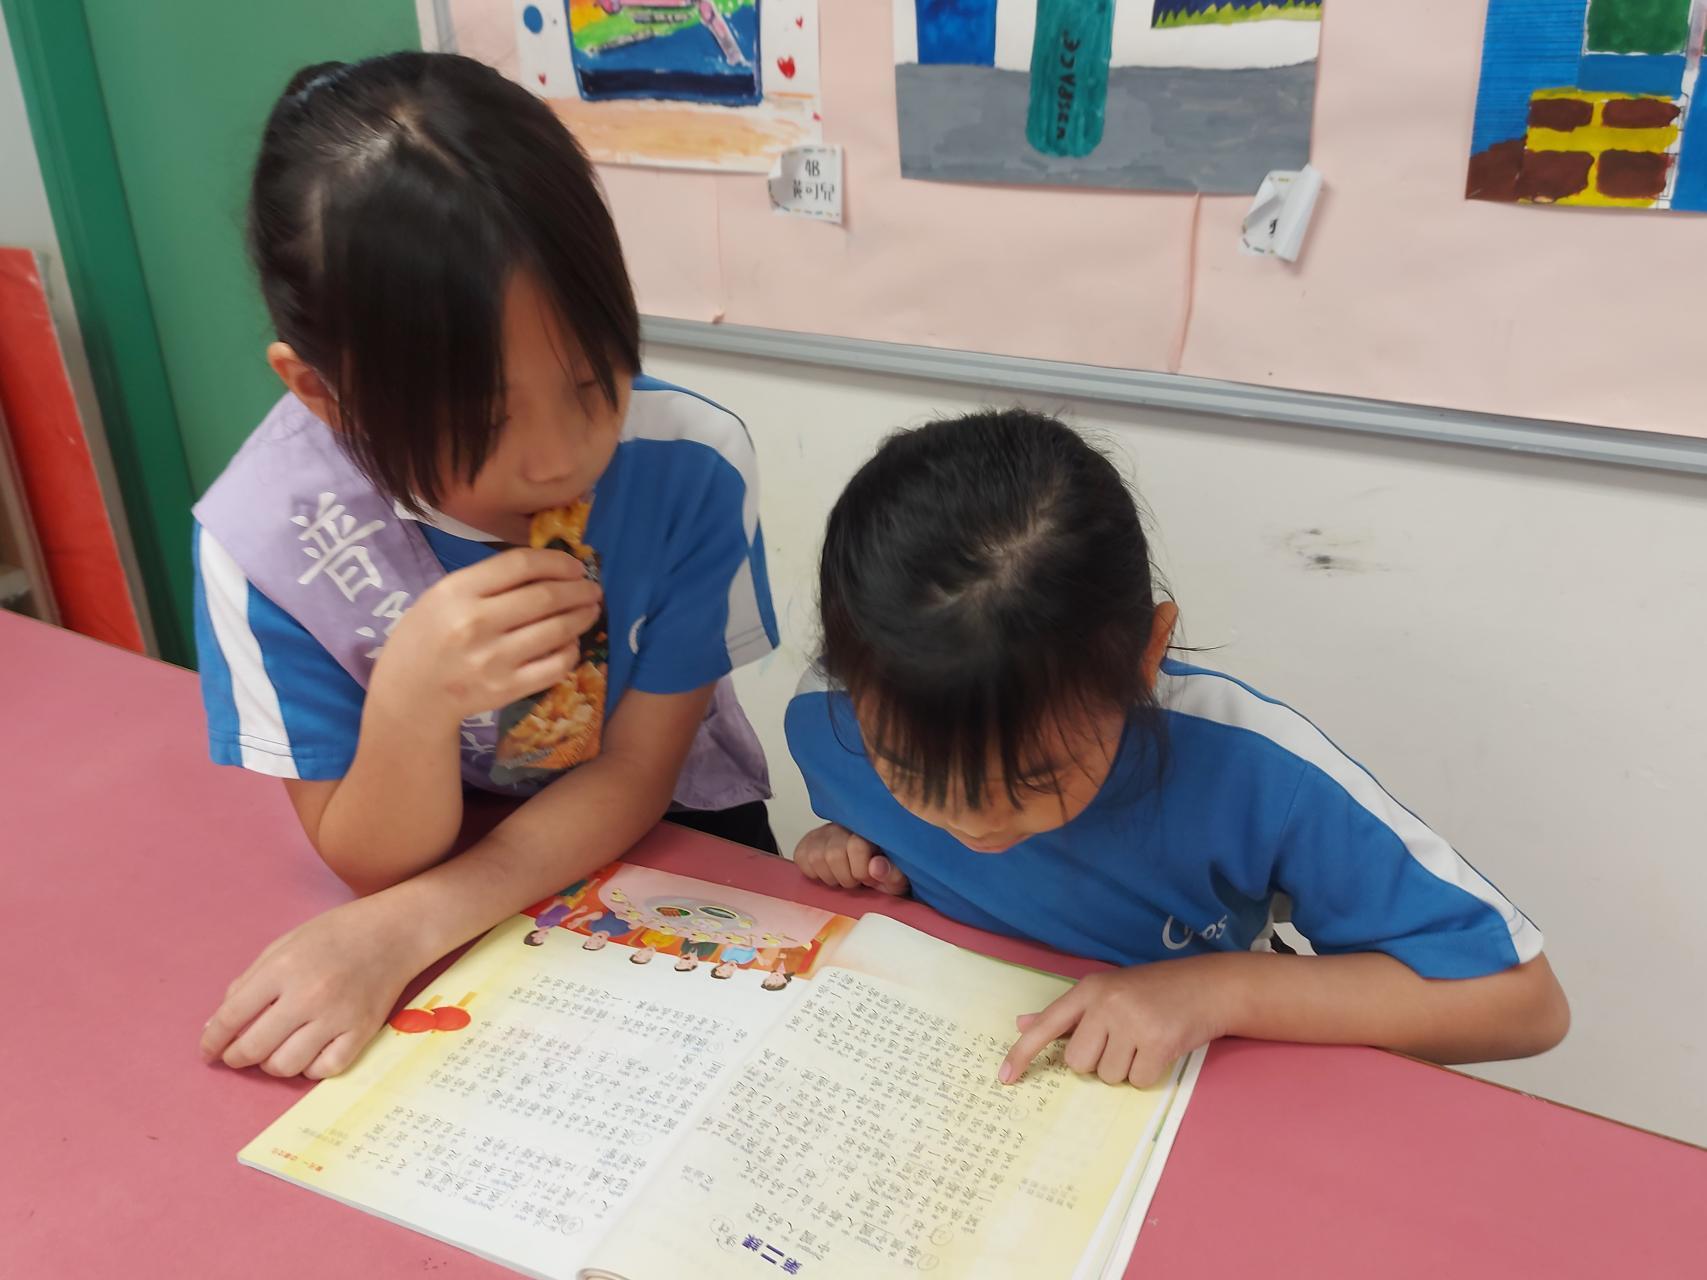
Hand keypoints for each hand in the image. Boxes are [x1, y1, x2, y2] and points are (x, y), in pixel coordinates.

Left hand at [201, 894, 431, 1079]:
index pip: (230, 1017)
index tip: (208, 1051)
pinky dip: (309, 1068)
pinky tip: (307, 1054)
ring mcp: (337, 1016)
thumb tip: (217, 1026)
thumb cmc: (335, 934)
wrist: (395, 931)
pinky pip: (324, 1070)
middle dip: (236, 1058)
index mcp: (283, 968)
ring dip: (271, 1065)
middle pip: (254, 1048)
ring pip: (285, 1066)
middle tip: (236, 1055)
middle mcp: (308, 995)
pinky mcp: (362, 1031)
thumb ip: (247, 983)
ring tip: (274, 1052)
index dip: (212, 1041)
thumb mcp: (283, 945)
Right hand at [371, 548, 601, 727]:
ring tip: (591, 610)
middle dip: (579, 589)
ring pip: (556, 630)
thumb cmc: (427, 637)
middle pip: (545, 597)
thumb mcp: (442, 597)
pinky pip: (555, 666)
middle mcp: (476, 623)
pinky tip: (571, 643)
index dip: (557, 561)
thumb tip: (546, 568)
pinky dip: (571, 651)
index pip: (520, 565)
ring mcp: (493, 659)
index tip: (575, 565)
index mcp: (457, 592)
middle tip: (593, 588)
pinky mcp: (507, 689)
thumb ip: (488, 581)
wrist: (410, 695)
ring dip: (582, 616)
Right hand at [791, 822, 909, 894]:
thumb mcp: (895, 878)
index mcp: (869, 829)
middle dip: (846, 877)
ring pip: (815, 858)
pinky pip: (802, 859)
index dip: (862, 871)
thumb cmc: (882, 872)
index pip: (856, 846)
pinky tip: (828, 872)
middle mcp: (843, 825)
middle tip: (855, 880)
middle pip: (833, 854)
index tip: (869, 879)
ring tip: (842, 876)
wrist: (869, 866)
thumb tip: (876, 866)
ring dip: (830, 877)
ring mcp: (823, 832)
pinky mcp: (807, 842)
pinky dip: (814, 873)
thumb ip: (892, 874)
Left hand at [999, 956, 1237, 1087]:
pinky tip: (1160, 1050)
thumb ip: (1064, 1014)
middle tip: (1121, 1043)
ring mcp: (1132, 1021)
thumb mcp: (1105, 993)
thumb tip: (1022, 1024)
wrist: (1207, 986)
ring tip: (1144, 1042)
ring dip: (1126, 1068)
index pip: (1046, 1025)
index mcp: (1088, 990)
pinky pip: (1137, 1081)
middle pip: (1078, 1063)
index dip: (1022, 1054)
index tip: (1005, 1079)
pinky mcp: (1158, 1041)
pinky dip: (1148, 1074)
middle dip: (1098, 1063)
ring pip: (1108, 1076)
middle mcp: (1105, 1002)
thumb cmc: (1152, 992)